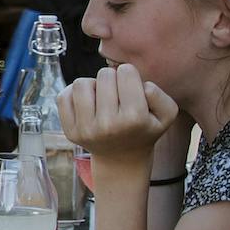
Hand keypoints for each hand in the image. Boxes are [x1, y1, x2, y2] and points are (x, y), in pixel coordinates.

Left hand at [59, 66, 179, 157]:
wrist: (122, 158)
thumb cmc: (144, 128)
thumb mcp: (166, 114)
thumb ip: (159, 95)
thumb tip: (140, 86)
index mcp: (134, 118)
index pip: (126, 72)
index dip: (130, 75)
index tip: (131, 89)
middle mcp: (108, 125)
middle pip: (104, 75)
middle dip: (112, 79)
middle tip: (117, 95)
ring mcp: (86, 129)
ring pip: (81, 83)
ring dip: (93, 85)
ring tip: (102, 97)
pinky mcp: (70, 131)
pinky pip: (63, 96)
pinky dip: (74, 94)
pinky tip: (88, 103)